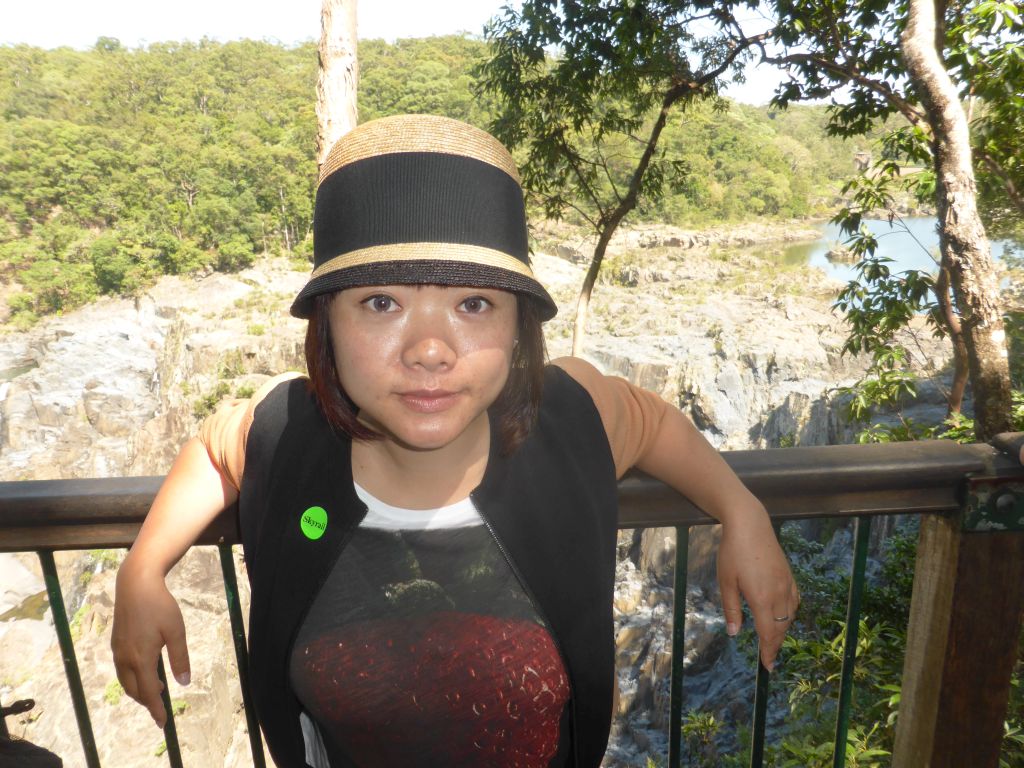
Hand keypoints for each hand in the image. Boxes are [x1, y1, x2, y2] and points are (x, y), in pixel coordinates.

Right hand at [111, 559, 190, 726]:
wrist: (135, 585)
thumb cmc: (160, 606)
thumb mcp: (176, 631)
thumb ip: (180, 658)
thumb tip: (184, 682)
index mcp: (141, 658)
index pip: (148, 693)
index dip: (156, 709)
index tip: (163, 723)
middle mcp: (125, 658)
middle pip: (134, 690)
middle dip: (147, 701)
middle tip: (161, 706)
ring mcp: (118, 651)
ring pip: (126, 681)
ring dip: (139, 690)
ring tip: (157, 689)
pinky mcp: (116, 643)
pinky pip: (123, 669)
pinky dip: (133, 678)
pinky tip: (145, 670)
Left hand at [717, 510, 798, 670]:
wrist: (750, 524)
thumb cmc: (732, 552)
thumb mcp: (726, 581)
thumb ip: (731, 609)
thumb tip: (734, 633)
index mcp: (762, 599)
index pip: (769, 634)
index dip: (769, 652)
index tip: (768, 667)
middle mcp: (779, 594)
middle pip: (781, 628)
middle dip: (776, 645)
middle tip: (770, 659)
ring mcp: (787, 583)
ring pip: (789, 615)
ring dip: (783, 630)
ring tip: (774, 640)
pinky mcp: (789, 574)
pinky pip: (794, 601)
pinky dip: (790, 613)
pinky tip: (784, 615)